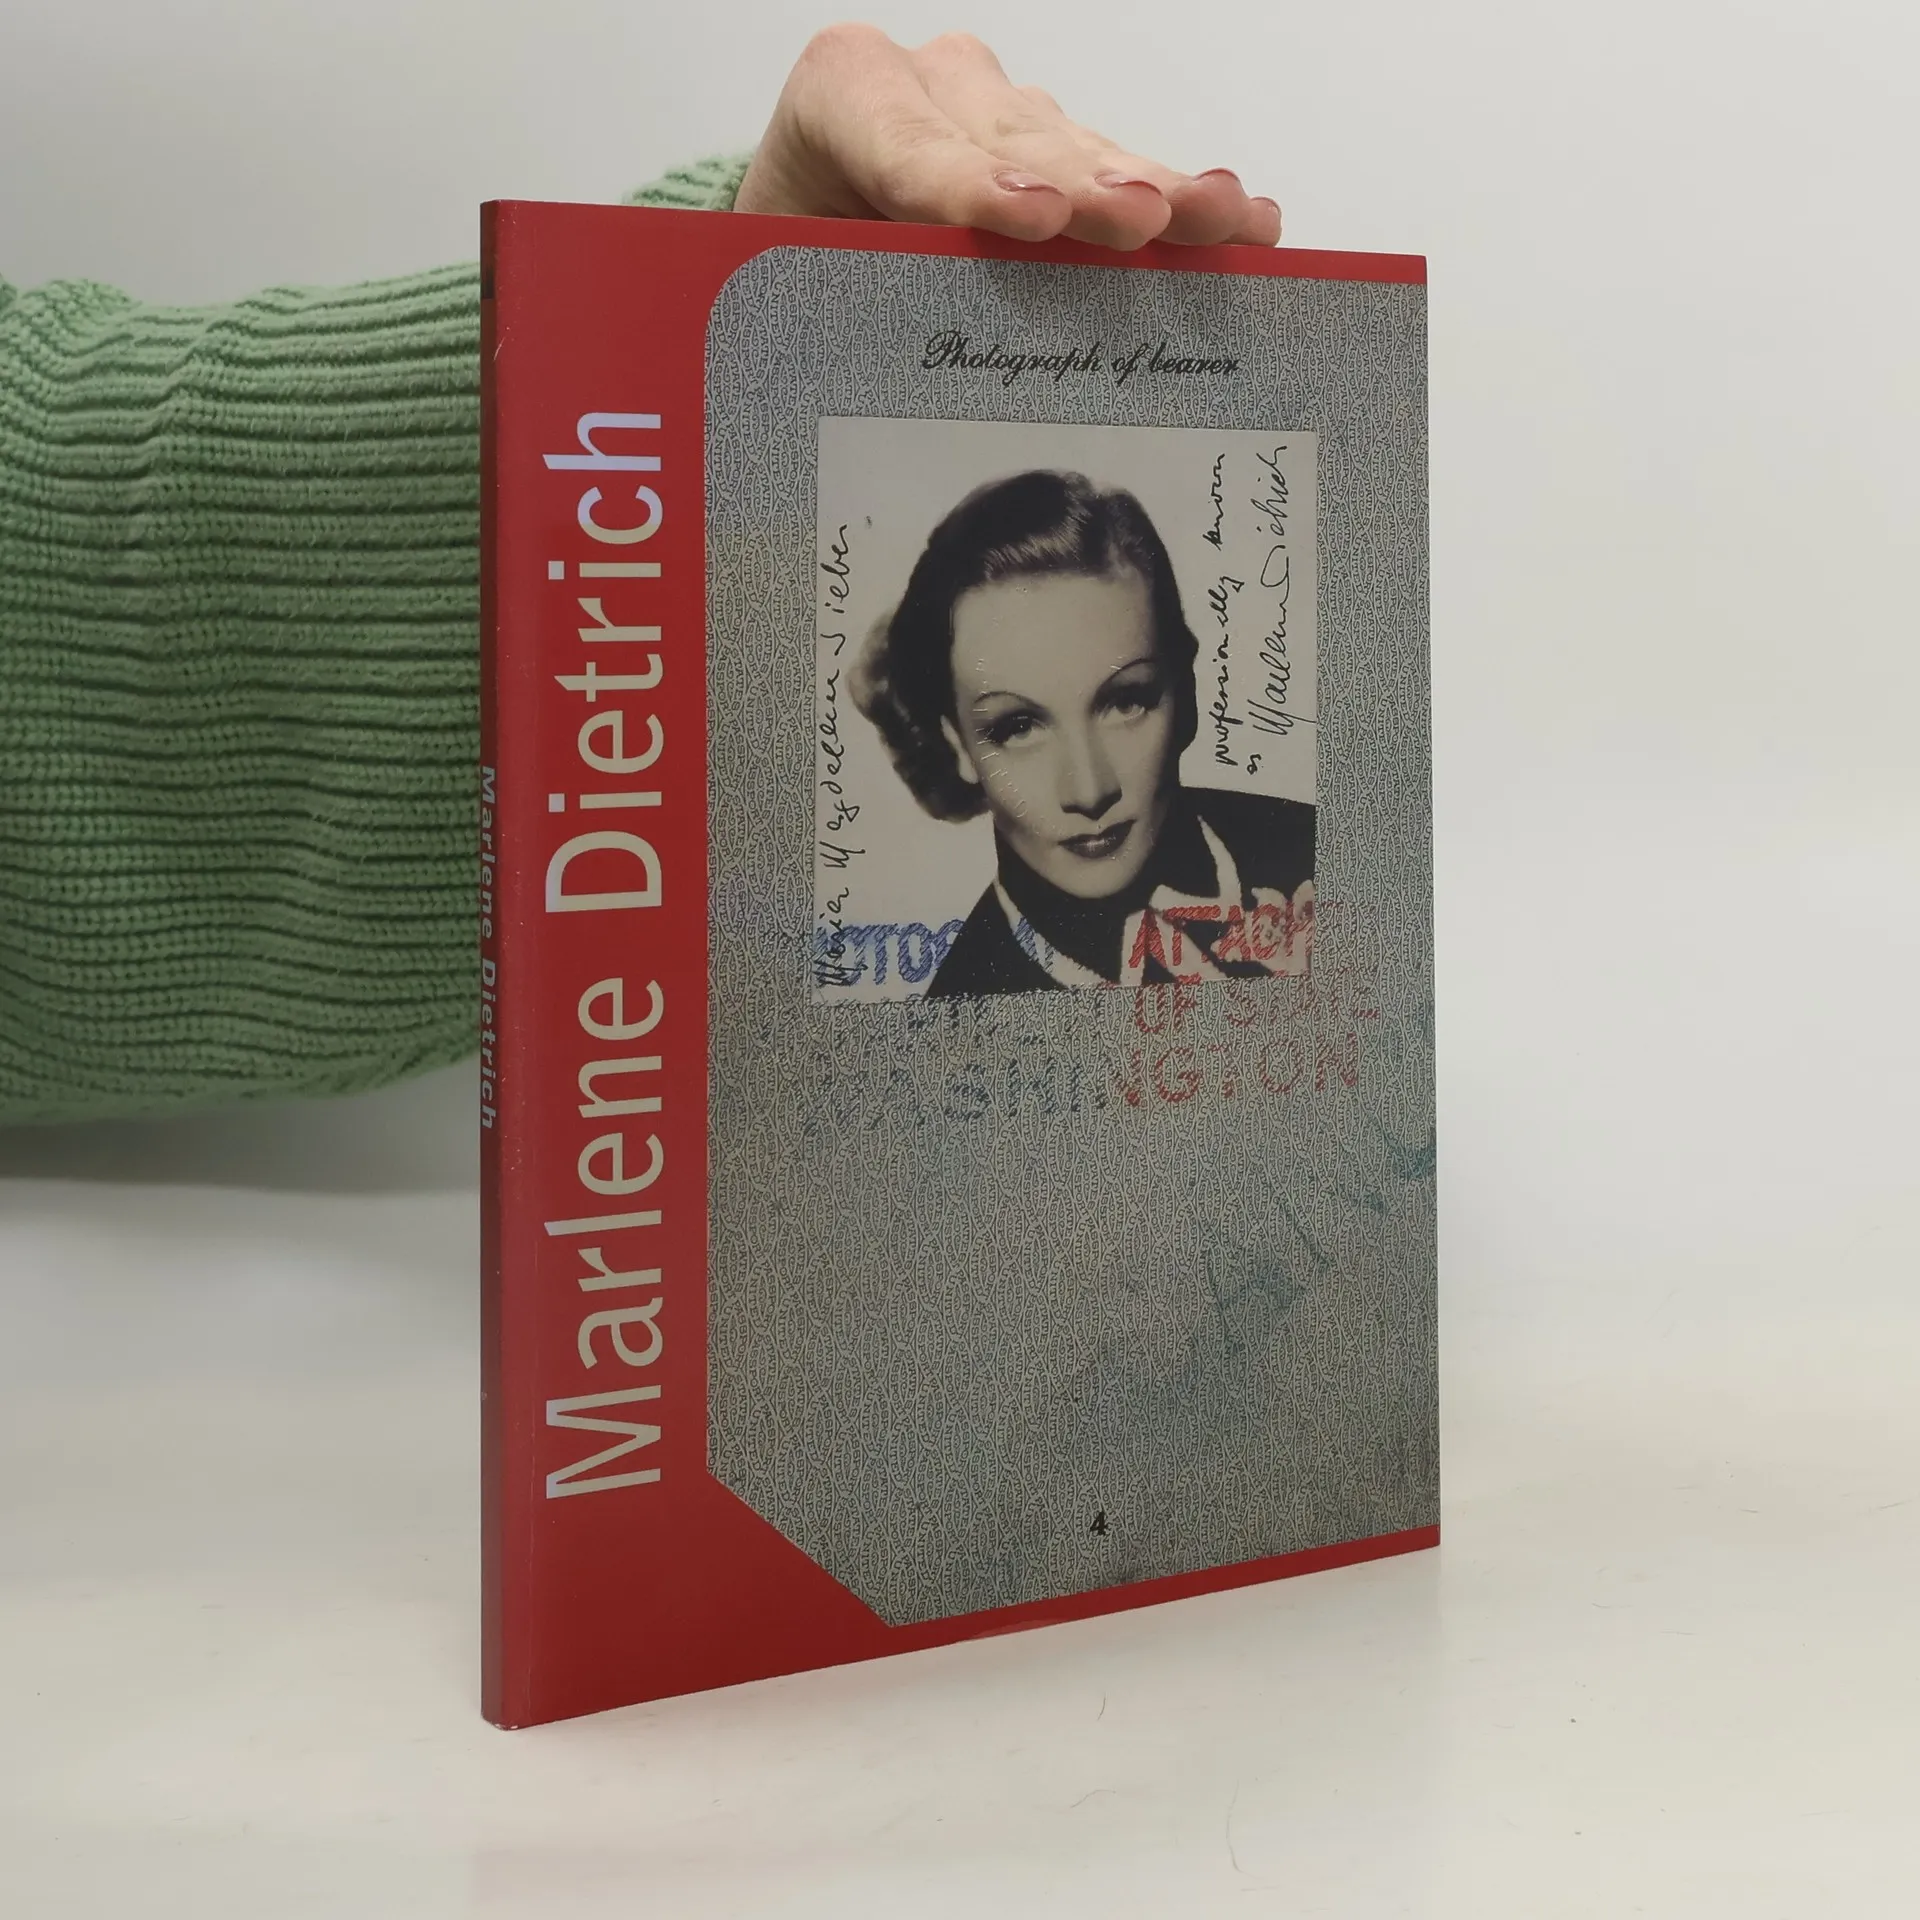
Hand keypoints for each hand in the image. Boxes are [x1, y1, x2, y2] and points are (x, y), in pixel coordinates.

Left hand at [735, 25, 1280, 250]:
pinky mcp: (1055, 142)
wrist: (803, 229)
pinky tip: (1242, 222)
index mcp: (843, 97)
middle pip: (1015, 144)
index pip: (907, 146)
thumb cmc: (793, 264)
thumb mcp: (793, 278)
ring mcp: (1002, 107)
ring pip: (1084, 154)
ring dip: (1159, 193)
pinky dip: (1180, 203)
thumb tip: (883, 388)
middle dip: (1084, 188)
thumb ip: (837, 299)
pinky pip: (1120, 171)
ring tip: (1223, 219)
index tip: (1031, 218)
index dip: (971, 183)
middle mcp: (931, 82)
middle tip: (1145, 221)